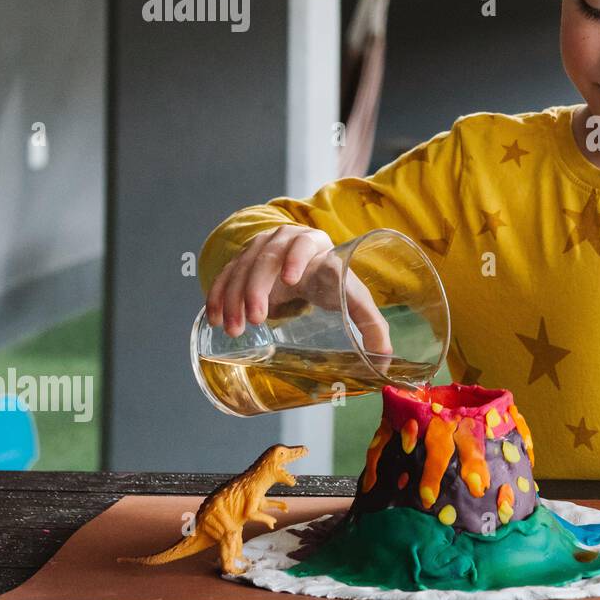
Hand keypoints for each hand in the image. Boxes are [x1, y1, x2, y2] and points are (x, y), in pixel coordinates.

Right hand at [205, 225, 392, 353]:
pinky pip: (225, 273)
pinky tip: (215, 318)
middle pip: (268, 257)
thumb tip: (385, 360)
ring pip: (243, 267)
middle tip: (257, 319)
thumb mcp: (352, 296)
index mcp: (319, 246)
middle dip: (258, 288)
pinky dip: (218, 295)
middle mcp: (288, 239)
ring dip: (234, 297)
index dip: (297, 258)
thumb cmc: (332, 282)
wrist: (306, 262)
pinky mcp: (242, 257)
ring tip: (234, 328)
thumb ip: (371, 324)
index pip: (306, 244)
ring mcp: (261, 246)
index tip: (290, 280)